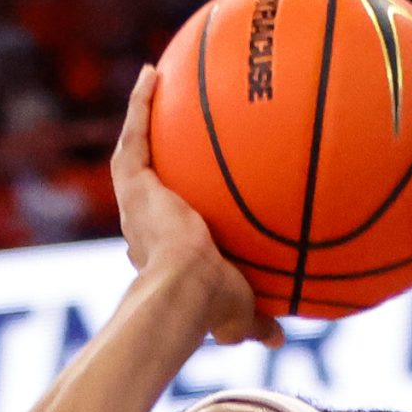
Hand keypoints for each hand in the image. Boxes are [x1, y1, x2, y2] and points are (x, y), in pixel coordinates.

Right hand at [111, 65, 282, 348]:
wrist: (184, 290)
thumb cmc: (212, 306)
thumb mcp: (242, 312)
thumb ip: (259, 321)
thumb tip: (280, 341)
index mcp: (162, 252)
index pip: (161, 229)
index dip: (168, 215)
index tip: (183, 204)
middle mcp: (143, 224)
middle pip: (145, 186)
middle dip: (152, 165)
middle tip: (169, 142)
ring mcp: (134, 201)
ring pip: (134, 151)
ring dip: (140, 117)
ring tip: (153, 84)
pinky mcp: (132, 183)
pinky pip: (135, 134)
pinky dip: (140, 102)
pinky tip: (152, 71)